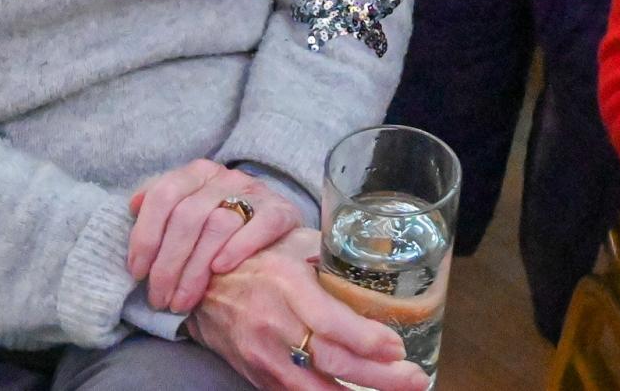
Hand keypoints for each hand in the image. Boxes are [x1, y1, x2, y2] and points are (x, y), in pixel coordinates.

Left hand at [127, 159, 304, 313]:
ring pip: (218, 225)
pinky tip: (220, 270)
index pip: (163, 194)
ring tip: (182, 302)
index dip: (145, 234)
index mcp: (196, 173)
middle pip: (188, 217)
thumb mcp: (188, 207)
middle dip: (167, 263)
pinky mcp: (281, 210)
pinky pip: (260, 225)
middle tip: (159, 298)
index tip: (137, 272)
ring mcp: (255, 191)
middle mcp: (225, 177)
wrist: (275, 226)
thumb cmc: (219, 224)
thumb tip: (133, 205)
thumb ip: (160, 206)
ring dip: (195, 269)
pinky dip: (238, 247)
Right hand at [188, 228, 430, 390]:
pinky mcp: (259, 376)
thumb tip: (384, 263)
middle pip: (331, 360)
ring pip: (316, 389)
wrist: (204, 285)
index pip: (330, 321)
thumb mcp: (295, 243)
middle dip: (379, 376)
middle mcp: (273, 323)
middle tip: (415, 379)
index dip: (366, 339)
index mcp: (286, 283)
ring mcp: (263, 356)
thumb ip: (334, 257)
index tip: (397, 346)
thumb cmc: (259, 257)